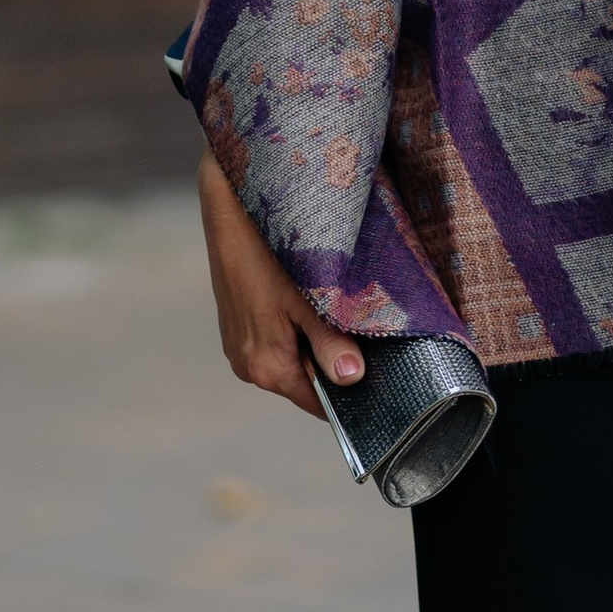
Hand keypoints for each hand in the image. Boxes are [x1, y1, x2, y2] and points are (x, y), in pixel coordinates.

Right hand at [197, 147, 364, 416]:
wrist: (232, 208)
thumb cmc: (270, 250)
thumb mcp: (310, 298)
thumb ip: (331, 343)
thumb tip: (351, 379)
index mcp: (265, 367)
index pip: (318, 403)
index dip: (350, 396)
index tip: (380, 379)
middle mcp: (247, 365)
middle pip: (306, 381)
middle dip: (336, 363)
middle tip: (366, 336)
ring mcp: (240, 346)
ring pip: (294, 359)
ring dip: (318, 343)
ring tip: (337, 311)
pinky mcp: (239, 326)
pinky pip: (279, 340)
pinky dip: (300, 329)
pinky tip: (312, 300)